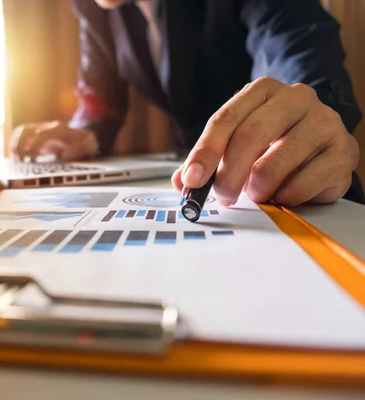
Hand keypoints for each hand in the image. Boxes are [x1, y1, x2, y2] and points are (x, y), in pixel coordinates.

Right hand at [10, 121, 98, 161]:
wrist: (83, 138)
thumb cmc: (86, 143)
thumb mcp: (91, 145)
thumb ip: (82, 148)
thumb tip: (64, 155)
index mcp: (59, 129)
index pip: (41, 135)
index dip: (34, 148)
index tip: (32, 161)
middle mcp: (47, 127)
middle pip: (25, 130)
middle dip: (19, 146)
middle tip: (21, 162)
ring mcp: (40, 129)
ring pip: (20, 132)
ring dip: (14, 145)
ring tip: (17, 161)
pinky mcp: (36, 135)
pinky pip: (20, 136)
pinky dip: (15, 145)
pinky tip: (17, 158)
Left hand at [172, 77, 359, 206]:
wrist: (324, 149)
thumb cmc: (275, 145)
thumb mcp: (238, 145)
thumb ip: (209, 160)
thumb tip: (181, 181)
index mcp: (263, 91)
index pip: (225, 119)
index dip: (204, 152)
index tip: (191, 179)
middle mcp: (296, 98)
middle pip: (249, 136)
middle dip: (227, 175)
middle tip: (222, 197)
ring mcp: (324, 121)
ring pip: (274, 163)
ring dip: (256, 189)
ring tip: (256, 195)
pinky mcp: (343, 150)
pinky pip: (302, 184)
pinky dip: (284, 197)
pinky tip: (284, 194)